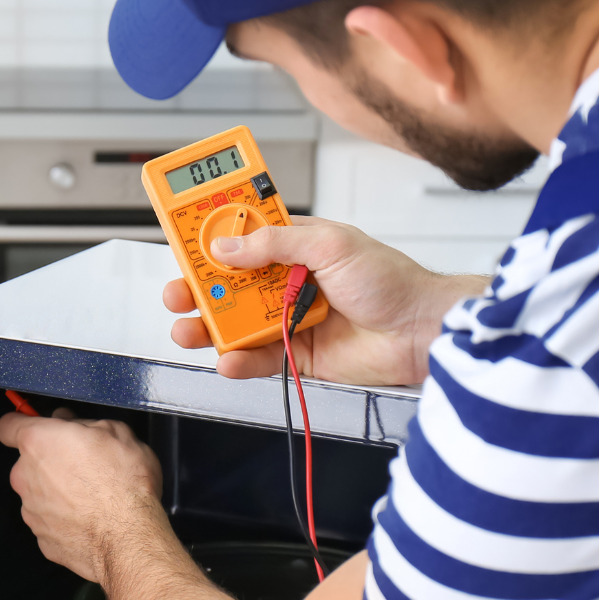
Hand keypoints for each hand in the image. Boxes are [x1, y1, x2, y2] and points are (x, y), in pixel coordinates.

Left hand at [0, 408, 166, 583]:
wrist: (128, 537)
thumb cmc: (123, 484)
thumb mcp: (116, 432)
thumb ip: (84, 423)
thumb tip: (73, 423)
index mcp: (37, 442)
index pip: (8, 426)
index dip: (23, 423)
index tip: (38, 427)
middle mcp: (25, 476)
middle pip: (28, 463)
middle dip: (51, 462)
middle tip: (83, 464)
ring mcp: (31, 510)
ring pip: (39, 494)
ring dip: (58, 492)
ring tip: (93, 496)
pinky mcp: (42, 539)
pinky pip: (50, 522)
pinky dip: (66, 519)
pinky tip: (90, 518)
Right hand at [163, 217, 488, 385]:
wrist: (420, 331)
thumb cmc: (390, 281)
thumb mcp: (330, 245)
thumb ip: (275, 243)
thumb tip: (227, 247)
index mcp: (296, 245)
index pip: (243, 238)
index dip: (212, 238)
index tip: (184, 242)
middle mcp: (288, 280)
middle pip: (230, 284)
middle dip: (200, 288)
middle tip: (178, 293)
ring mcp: (289, 318)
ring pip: (237, 323)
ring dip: (209, 327)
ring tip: (189, 329)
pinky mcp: (298, 355)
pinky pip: (259, 359)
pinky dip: (239, 361)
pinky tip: (227, 360)